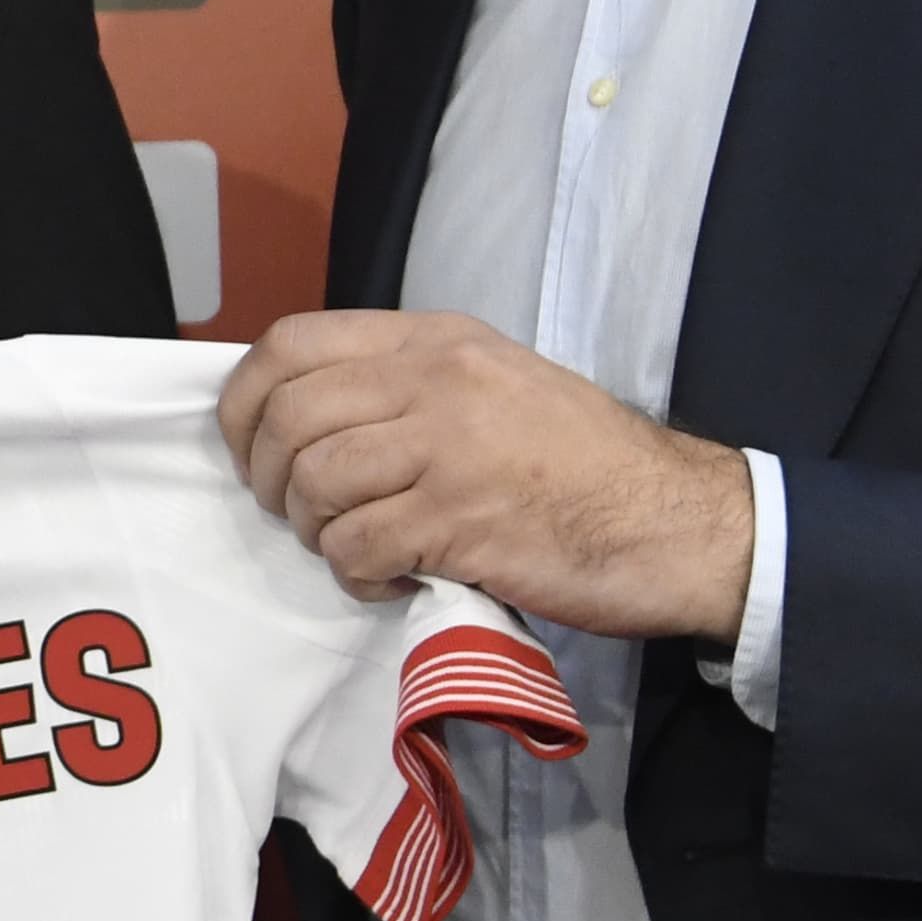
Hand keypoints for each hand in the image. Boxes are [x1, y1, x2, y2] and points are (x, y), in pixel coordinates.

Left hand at [215, 309, 750, 632]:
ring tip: (361, 549)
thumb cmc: (585, 464)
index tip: (252, 450)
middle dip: (272, 479)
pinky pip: (357, 547)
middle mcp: (435, 379)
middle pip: (289, 417)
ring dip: (318, 533)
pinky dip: (359, 575)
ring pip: (315, 483)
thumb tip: (310, 414)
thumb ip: (408, 386)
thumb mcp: (495, 385)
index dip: (245, 402)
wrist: (676, 521)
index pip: (291, 343)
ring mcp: (448, 447)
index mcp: (436, 340)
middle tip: (306, 515)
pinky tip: (396, 580)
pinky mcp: (460, 521)